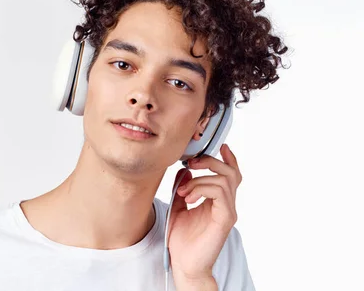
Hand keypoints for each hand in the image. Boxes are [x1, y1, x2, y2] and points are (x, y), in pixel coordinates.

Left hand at [167, 143, 242, 282]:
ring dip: (200, 179)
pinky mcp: (225, 219)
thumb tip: (185, 171)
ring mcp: (228, 211)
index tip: (219, 145)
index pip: (230, 174)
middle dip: (210, 161)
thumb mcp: (178, 206)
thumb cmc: (183, 238)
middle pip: (231, 172)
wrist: (184, 263)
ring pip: (225, 180)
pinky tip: (188, 197)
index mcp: (218, 200)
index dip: (228, 158)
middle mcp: (226, 204)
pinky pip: (220, 193)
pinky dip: (202, 189)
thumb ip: (183, 188)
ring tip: (183, 191)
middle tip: (191, 164)